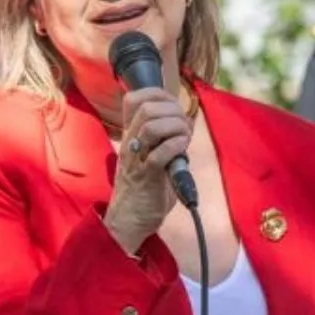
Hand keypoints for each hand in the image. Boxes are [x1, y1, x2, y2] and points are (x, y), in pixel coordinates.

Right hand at [103, 87, 192, 254]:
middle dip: (173, 110)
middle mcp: (130, 143)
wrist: (129, 221)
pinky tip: (182, 149)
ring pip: (151, 126)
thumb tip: (185, 123)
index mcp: (130, 136)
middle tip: (184, 125)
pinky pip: (159, 154)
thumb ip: (162, 139)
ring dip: (175, 126)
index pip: (133, 99)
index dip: (157, 93)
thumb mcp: (148, 156)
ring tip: (184, 137)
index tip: (174, 104)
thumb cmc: (144, 188)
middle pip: (146, 108)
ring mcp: (136, 160)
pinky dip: (176, 145)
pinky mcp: (146, 177)